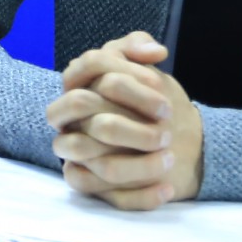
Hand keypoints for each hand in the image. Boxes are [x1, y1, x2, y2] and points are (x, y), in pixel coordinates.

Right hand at [45, 31, 204, 209]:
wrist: (170, 138)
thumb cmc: (150, 101)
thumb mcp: (141, 67)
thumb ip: (136, 45)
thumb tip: (155, 51)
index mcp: (77, 86)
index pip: (87, 67)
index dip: (127, 78)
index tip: (162, 90)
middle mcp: (70, 120)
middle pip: (83, 110)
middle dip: (129, 122)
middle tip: (166, 128)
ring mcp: (77, 154)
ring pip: (99, 163)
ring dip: (140, 164)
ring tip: (171, 158)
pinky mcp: (91, 183)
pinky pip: (108, 196)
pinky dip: (142, 195)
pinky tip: (168, 188)